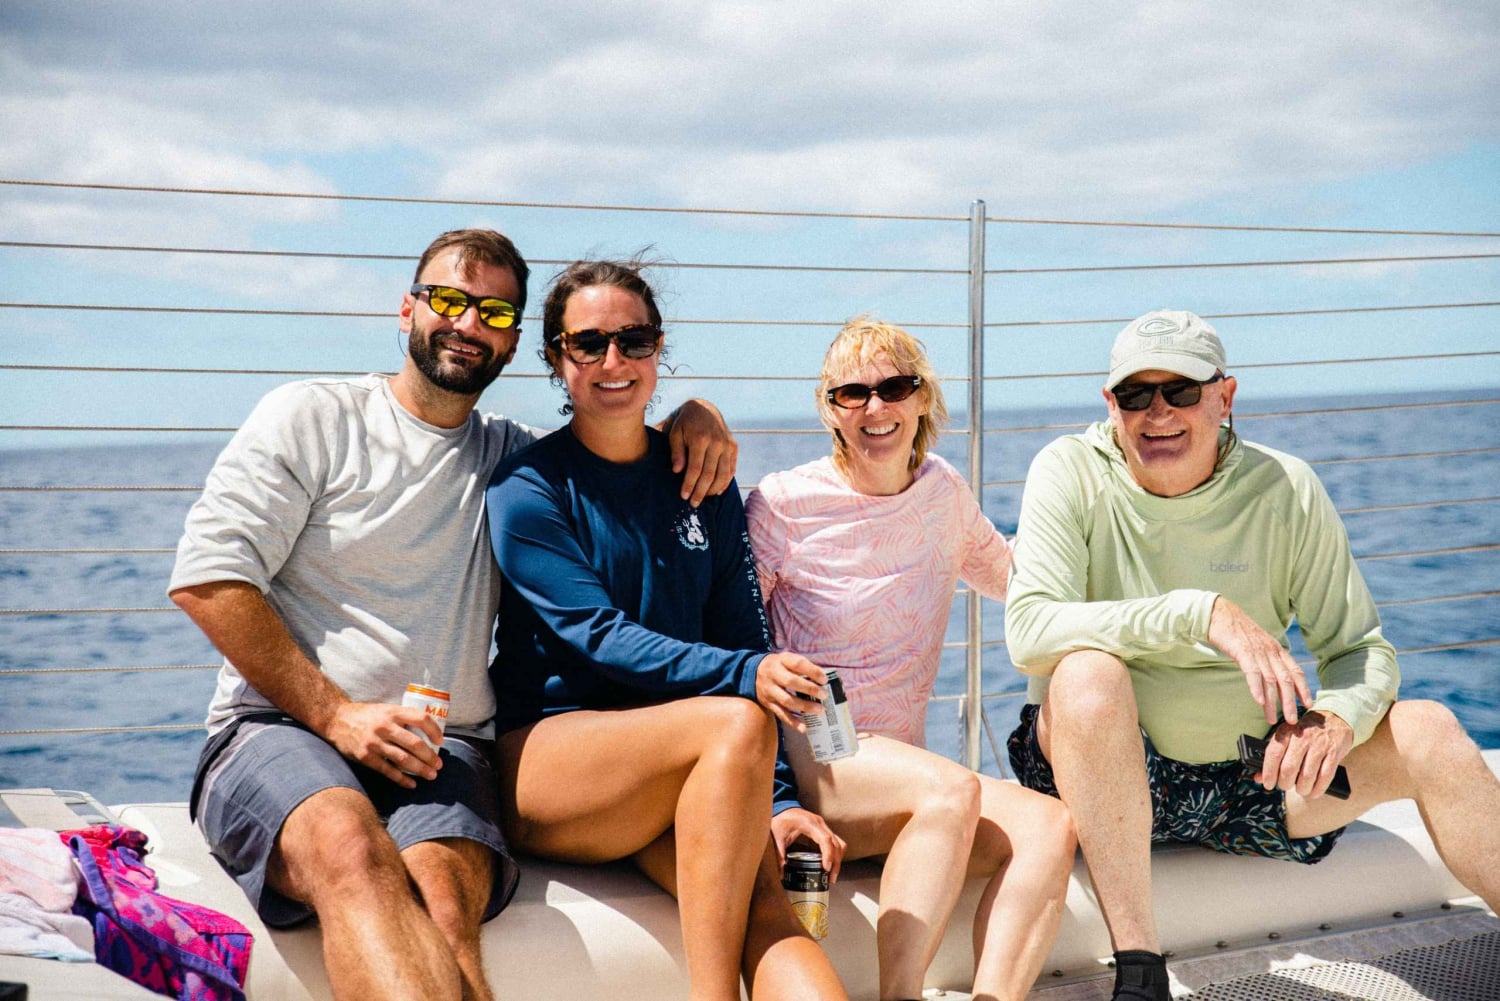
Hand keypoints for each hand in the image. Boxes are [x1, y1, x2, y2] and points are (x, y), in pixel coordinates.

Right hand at [325, 702, 442, 787]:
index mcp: (393, 712)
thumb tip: (427, 733)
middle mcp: (384, 726)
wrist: (336, 719)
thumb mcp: (385, 710)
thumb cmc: (366, 715)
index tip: (441, 741)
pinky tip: (412, 783)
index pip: (421, 718)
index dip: (434, 730)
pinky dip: (401, 779)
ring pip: (403, 759)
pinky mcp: (365, 756)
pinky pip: (387, 770)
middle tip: (439, 765)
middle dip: (430, 757)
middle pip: (415, 743)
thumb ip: (402, 719)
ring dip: (420, 769)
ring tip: (431, 775)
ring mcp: (374, 742)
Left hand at [666, 398, 737, 505]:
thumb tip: (677, 471)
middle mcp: (717, 442)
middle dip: (701, 492)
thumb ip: (676, 452)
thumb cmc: (685, 423)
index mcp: (701, 438)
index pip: (695, 469)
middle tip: (693, 504)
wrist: (704, 408)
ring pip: (723, 475)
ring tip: (703, 498)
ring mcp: (728, 445)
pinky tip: (716, 492)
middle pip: (710, 474)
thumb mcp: (675, 432)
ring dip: (713, 490)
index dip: (689, 484)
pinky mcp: (734, 447)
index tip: (684, 496)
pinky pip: (731, 469)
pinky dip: (725, 482)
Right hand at [754, 652, 826, 730]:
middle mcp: (773, 674)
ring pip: (786, 700)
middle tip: (824, 695)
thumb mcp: (787, 659)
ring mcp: (769, 690)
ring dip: (804, 706)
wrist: (752, 672)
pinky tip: (803, 727)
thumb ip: (803, 667)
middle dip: (809, 689)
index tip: (824, 679)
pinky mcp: (768, 703)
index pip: (798, 664)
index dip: (812, 671)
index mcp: (781, 660)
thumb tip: (823, 680)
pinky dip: (792, 722)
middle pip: (791, 682)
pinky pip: (780, 713)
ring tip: (819, 710)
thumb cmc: (779, 666)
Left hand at [771, 808, 846, 882]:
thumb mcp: (777, 838)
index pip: (825, 839)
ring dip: (838, 859)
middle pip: (836, 843)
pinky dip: (835, 853)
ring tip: (832, 875)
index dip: (828, 854)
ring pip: (838, 843)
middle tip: (831, 879)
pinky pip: (834, 841)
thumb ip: (780, 856)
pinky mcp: (823, 829)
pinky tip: (829, 865)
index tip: (826, 868)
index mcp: (809, 823)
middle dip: (836, 862)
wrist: (782, 806)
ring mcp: (823, 825)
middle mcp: (820, 823)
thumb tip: (782, 875)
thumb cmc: (780, 819)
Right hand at [1207, 596, 1310, 725]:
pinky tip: (1258, 701)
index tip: (1308, 704)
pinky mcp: (1242, 651)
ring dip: (1272, 702)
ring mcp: (1257, 651)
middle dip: (1290, 702)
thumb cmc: (1236, 630)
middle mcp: (1271, 651)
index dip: (1303, 688)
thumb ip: (1266, 658)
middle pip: (1285, 680)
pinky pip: (1252, 672)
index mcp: (1276, 649)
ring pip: (1270, 680)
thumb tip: (1271, 676)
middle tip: (1292, 720)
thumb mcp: (1257, 643)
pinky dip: (1256, 688)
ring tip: (1271, 718)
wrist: (1219, 613)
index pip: (1295, 671)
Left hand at [1259, 711, 1353, 798]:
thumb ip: (1274, 756)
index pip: (1273, 753)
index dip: (1268, 772)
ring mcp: (1319, 745)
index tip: (1268, 784)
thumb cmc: (1306, 732)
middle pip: (1289, 768)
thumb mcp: (1287, 738)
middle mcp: (1302, 737)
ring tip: (1300, 789)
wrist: (1335, 718)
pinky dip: (1318, 788)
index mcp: (1286, 731)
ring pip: (1307, 775)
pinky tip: (1313, 792)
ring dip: (1302, 788)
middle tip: (1285, 786)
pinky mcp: (1334, 753)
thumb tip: (1258, 778)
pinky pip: (1325, 776)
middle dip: (1285, 783)